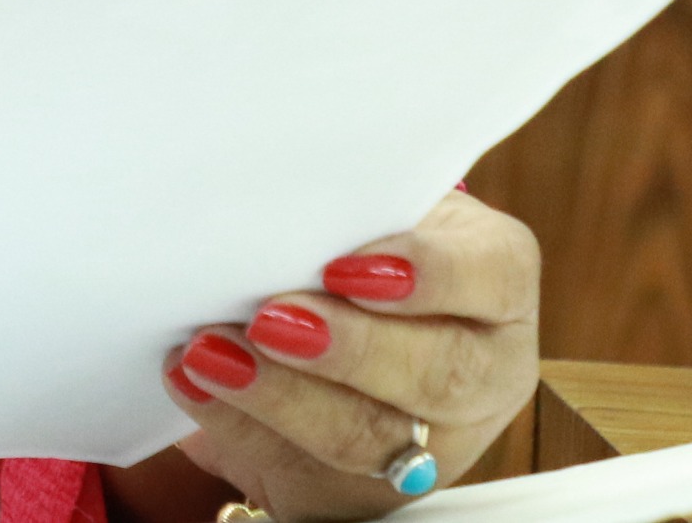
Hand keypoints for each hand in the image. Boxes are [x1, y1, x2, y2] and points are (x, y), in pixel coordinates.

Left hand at [154, 192, 539, 518]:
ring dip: (283, 397)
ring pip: (372, 435)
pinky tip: (193, 386)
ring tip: (210, 353)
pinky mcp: (375, 490)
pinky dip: (242, 428)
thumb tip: (276, 202)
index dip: (427, 273)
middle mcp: (487, 369)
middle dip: (348, 349)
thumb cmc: (360, 240)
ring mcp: (439, 441)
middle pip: (438, 372)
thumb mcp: (373, 209)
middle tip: (268, 318)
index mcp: (499, 281)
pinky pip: (312, 475)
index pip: (491, 275)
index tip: (344, 264)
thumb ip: (346, 211)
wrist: (347, 320)